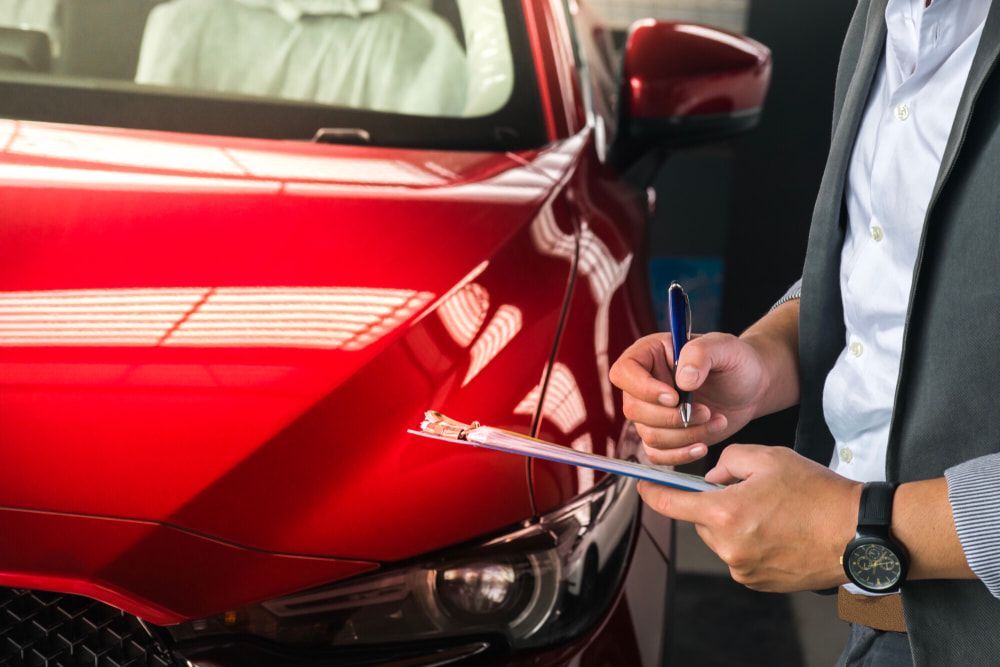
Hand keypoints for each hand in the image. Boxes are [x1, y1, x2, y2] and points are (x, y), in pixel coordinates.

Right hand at [609, 332, 770, 464]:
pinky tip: (703, 445)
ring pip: (648, 434)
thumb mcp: (724, 347)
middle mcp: (644, 383)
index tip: (675, 397)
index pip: (624, 372)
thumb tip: (683, 380)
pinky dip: (680, 455)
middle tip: (706, 411)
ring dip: (684, 435)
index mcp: (650, 354)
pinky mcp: (664, 434)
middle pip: (634, 409)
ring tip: (715, 420)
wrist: (751, 387)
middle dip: (672, 417)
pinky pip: (657, 454)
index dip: (643, 388)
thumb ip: (701, 354)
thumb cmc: (736, 361)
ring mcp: (652, 411)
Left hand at [637, 445, 861, 591]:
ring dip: (735, 523)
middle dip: (715, 503)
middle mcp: (729, 547)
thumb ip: (729, 460)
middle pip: (701, 520)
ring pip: (722, 537)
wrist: (858, 533)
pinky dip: (751, 541)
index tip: (642, 486)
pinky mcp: (758, 583)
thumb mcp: (769, 458)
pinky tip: (780, 531)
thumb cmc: (817, 493)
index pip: (672, 505)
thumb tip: (713, 476)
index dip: (653, 493)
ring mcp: (743, 569)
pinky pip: (740, 555)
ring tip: (774, 512)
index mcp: (725, 514)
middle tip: (750, 490)